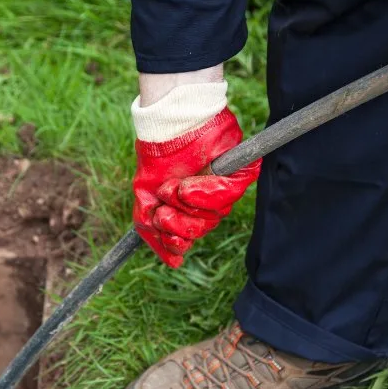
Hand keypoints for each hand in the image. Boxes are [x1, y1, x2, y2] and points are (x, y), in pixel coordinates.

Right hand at [133, 108, 260, 267]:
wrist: (167, 125)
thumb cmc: (157, 158)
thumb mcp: (146, 198)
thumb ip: (152, 229)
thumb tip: (173, 263)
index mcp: (192, 209)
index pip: (190, 237)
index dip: (177, 241)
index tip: (164, 231)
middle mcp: (211, 202)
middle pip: (201, 229)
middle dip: (178, 223)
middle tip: (164, 209)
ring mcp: (227, 188)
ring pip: (213, 216)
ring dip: (186, 205)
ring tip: (172, 187)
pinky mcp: (241, 173)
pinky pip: (227, 196)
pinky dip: (205, 193)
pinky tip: (188, 186)